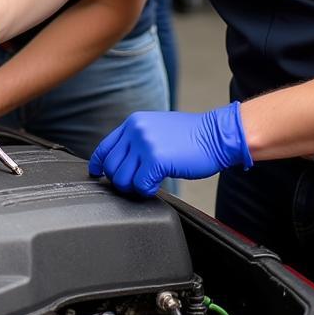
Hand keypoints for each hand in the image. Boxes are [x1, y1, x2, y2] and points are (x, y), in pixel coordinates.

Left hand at [89, 103, 252, 195]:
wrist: (217, 135)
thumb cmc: (192, 137)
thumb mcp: (157, 129)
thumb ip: (137, 140)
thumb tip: (124, 160)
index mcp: (134, 123)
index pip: (105, 146)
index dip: (98, 163)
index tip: (96, 173)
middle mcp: (135, 130)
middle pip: (111, 167)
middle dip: (121, 181)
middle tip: (136, 184)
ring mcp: (144, 144)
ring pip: (122, 179)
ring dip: (133, 188)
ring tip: (147, 184)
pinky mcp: (156, 159)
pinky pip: (140, 185)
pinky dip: (147, 191)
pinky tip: (157, 185)